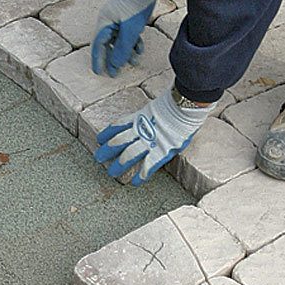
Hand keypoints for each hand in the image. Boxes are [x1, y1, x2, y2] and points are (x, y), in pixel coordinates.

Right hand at [91, 0, 160, 76]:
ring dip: (125, 51)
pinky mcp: (125, 18)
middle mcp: (107, 22)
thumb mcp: (130, 32)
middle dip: (113, 59)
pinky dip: (131, 42)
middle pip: (107, 45)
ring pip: (118, 40)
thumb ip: (122, 50)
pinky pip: (125, 34)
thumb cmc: (136, 5)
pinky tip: (139, 48)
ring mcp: (116, 19)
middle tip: (115, 73)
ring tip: (134, 61)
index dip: (99, 61)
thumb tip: (115, 65)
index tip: (100, 73)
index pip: (98, 46)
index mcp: (104, 24)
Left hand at [94, 89, 212, 185]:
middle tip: (98, 158)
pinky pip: (148, 165)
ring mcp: (150, 141)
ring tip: (112, 174)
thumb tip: (149, 115)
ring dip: (119, 165)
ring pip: (129, 155)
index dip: (107, 133)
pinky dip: (141, 175)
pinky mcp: (162, 150)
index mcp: (139, 117)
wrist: (185, 105)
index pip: (118, 125)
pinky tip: (135, 182)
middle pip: (118, 141)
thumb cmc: (176, 103)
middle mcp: (141, 130)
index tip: (99, 139)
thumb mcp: (156, 105)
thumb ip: (149, 114)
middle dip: (107, 151)